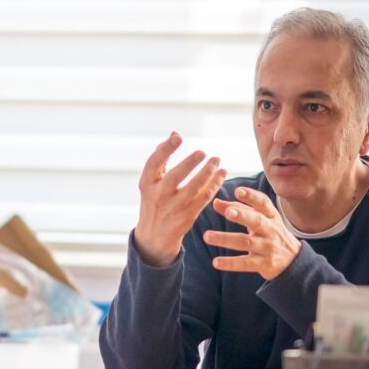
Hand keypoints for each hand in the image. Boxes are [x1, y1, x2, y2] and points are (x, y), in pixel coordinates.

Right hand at [134, 132, 227, 267]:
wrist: (154, 236)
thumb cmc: (154, 200)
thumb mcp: (151, 181)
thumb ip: (162, 157)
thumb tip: (174, 133)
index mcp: (147, 183)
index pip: (154, 163)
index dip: (165, 149)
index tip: (178, 137)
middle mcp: (158, 195)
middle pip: (175, 176)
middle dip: (190, 163)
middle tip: (203, 152)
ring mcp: (173, 207)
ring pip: (194, 188)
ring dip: (208, 173)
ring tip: (216, 161)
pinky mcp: (188, 216)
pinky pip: (204, 198)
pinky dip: (214, 184)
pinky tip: (221, 174)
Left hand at [202, 187, 300, 279]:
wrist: (294, 261)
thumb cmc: (270, 234)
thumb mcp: (260, 219)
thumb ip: (238, 208)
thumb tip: (215, 201)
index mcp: (271, 216)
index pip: (263, 203)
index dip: (251, 196)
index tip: (238, 191)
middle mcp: (271, 230)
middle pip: (256, 221)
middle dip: (242, 216)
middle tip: (228, 212)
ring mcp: (268, 248)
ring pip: (246, 242)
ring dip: (226, 239)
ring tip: (207, 236)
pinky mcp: (264, 264)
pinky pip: (246, 263)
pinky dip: (231, 263)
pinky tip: (216, 262)